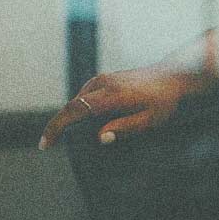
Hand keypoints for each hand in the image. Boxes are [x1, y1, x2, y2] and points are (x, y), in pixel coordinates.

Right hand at [39, 67, 195, 148]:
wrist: (172, 75)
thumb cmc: (164, 100)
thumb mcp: (151, 118)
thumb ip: (126, 128)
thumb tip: (101, 138)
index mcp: (114, 95)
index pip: (76, 110)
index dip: (57, 126)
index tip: (46, 143)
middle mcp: (104, 83)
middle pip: (71, 105)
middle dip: (57, 125)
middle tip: (48, 144)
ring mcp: (103, 79)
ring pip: (77, 100)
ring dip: (68, 117)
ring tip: (63, 136)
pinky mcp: (105, 79)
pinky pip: (85, 95)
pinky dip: (78, 109)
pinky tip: (81, 122)